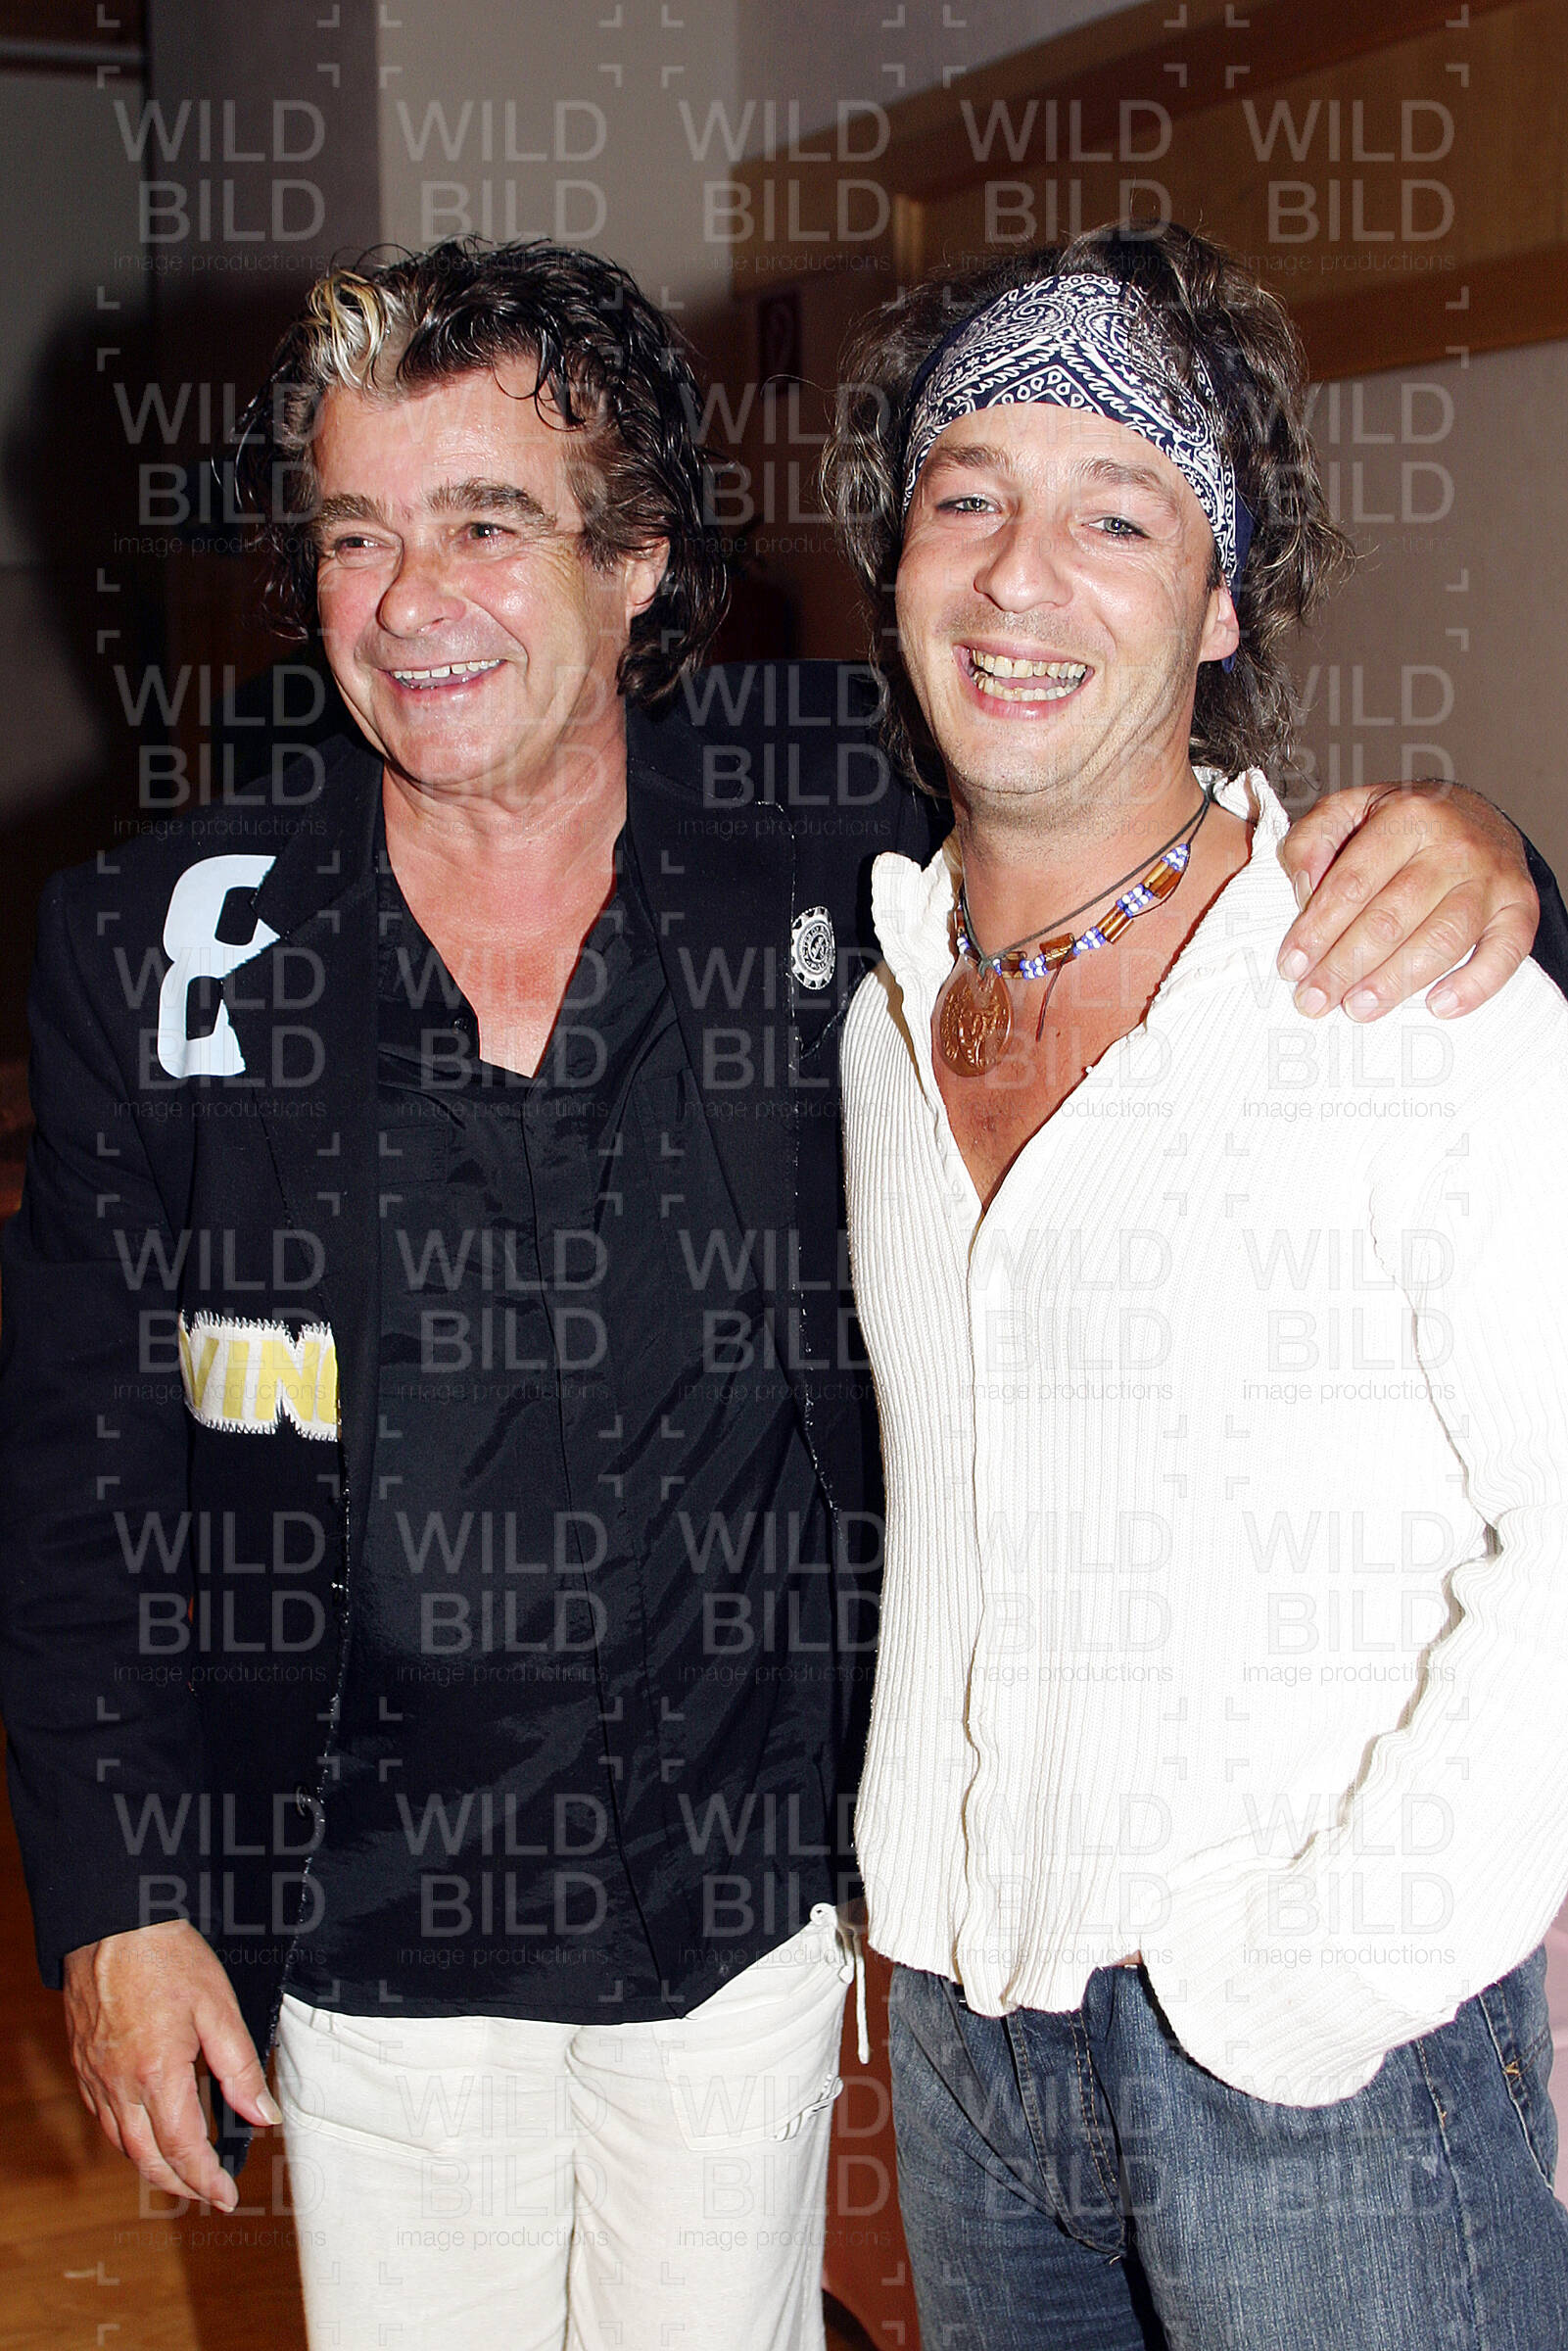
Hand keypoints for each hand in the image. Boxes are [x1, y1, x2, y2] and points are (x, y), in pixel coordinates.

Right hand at [62, 1919, 279, 2209]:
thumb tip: (262, 2115)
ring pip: (122, 2143)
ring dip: (152, 2166)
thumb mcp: (218, 2007)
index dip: (206, 2179)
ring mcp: (96, 2077)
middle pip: (147, 2159)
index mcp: (158, 2074)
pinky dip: (127, 2138)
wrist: (113, 1923)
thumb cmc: (167, 1957)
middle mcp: (120, 2085)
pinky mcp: (84, 2064)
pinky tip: (145, 2131)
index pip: (183, 2148)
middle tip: (206, 2193)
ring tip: (182, 2172)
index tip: (226, 2197)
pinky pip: (104, 2118)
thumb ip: (241, 2067)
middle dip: (179, 2184)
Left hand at [1276, 781, 1536, 1019]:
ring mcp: (1492, 880)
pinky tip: (1438, 1007)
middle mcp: (1454, 847)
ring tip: (1358, 1008)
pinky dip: (1475, 985)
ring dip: (1395, 982)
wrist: (1481, 816)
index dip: (1318, 930)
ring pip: (1441, 940)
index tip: (1291, 966)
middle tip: (1314, 1000)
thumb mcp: (1352, 809)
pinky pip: (1506, 953)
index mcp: (1407, 817)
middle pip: (1391, 918)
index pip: (1352, 883)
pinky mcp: (1520, 908)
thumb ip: (1314, 840)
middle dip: (1345, 966)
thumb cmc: (1406, 824)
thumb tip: (1303, 890)